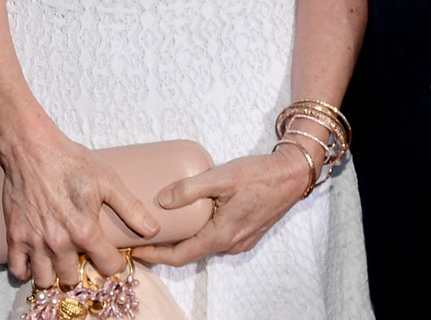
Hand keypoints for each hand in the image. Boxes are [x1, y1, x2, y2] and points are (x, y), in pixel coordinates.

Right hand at [0, 122, 160, 286]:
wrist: (33, 149)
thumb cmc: (71, 162)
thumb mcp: (107, 181)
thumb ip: (130, 208)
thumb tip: (153, 230)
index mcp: (84, 230)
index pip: (107, 266)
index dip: (115, 265)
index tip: (115, 260)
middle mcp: (58, 242)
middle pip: (73, 278)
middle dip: (82, 272)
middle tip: (85, 259)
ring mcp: (34, 242)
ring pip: (45, 280)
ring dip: (55, 276)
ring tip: (63, 262)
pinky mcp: (15, 236)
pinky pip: (18, 270)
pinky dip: (28, 271)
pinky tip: (38, 262)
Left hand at [131, 144, 312, 266]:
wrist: (294, 174)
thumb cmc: (260, 174)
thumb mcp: (221, 177)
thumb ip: (190, 189)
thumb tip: (162, 201)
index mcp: (222, 236)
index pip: (180, 256)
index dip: (155, 256)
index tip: (136, 249)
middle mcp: (231, 245)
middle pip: (191, 253)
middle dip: (166, 247)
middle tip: (146, 234)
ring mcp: (241, 241)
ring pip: (205, 244)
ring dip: (185, 238)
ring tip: (166, 223)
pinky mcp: (248, 232)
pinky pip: (218, 237)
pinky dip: (201, 231)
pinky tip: (195, 215)